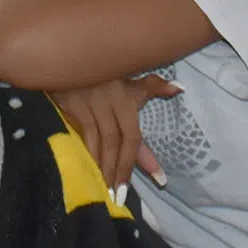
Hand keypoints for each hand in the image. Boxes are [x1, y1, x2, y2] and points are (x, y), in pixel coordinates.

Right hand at [49, 74, 180, 190]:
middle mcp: (111, 99)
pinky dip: (87, 153)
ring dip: (104, 167)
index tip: (160, 180)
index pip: (134, 134)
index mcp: (126, 94)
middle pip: (118, 142)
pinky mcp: (71, 105)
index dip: (144, 158)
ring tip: (107, 190)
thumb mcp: (127, 76)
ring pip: (101, 141)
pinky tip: (88, 169)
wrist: (67, 52)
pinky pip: (83, 135)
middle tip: (120, 195)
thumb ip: (151, 87)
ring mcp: (90, 102)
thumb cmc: (103, 68)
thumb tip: (179, 89)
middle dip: (121, 169)